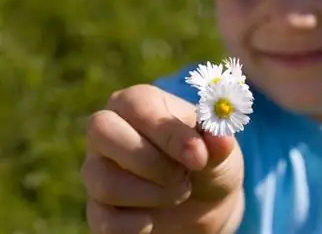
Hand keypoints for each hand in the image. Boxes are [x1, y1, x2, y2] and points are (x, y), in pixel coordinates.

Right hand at [81, 84, 244, 233]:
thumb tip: (222, 140)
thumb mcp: (220, 149)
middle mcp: (108, 130)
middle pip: (103, 131)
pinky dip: (138, 225)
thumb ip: (218, 143)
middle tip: (183, 176)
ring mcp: (97, 169)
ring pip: (105, 181)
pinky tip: (156, 218)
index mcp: (139, 102)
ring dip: (153, 194)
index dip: (168, 132)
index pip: (138, 104)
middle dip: (151, 161)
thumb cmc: (206, 160)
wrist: (203, 202)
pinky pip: (105, 220)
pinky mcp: (97, 208)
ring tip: (180, 193)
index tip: (197, 156)